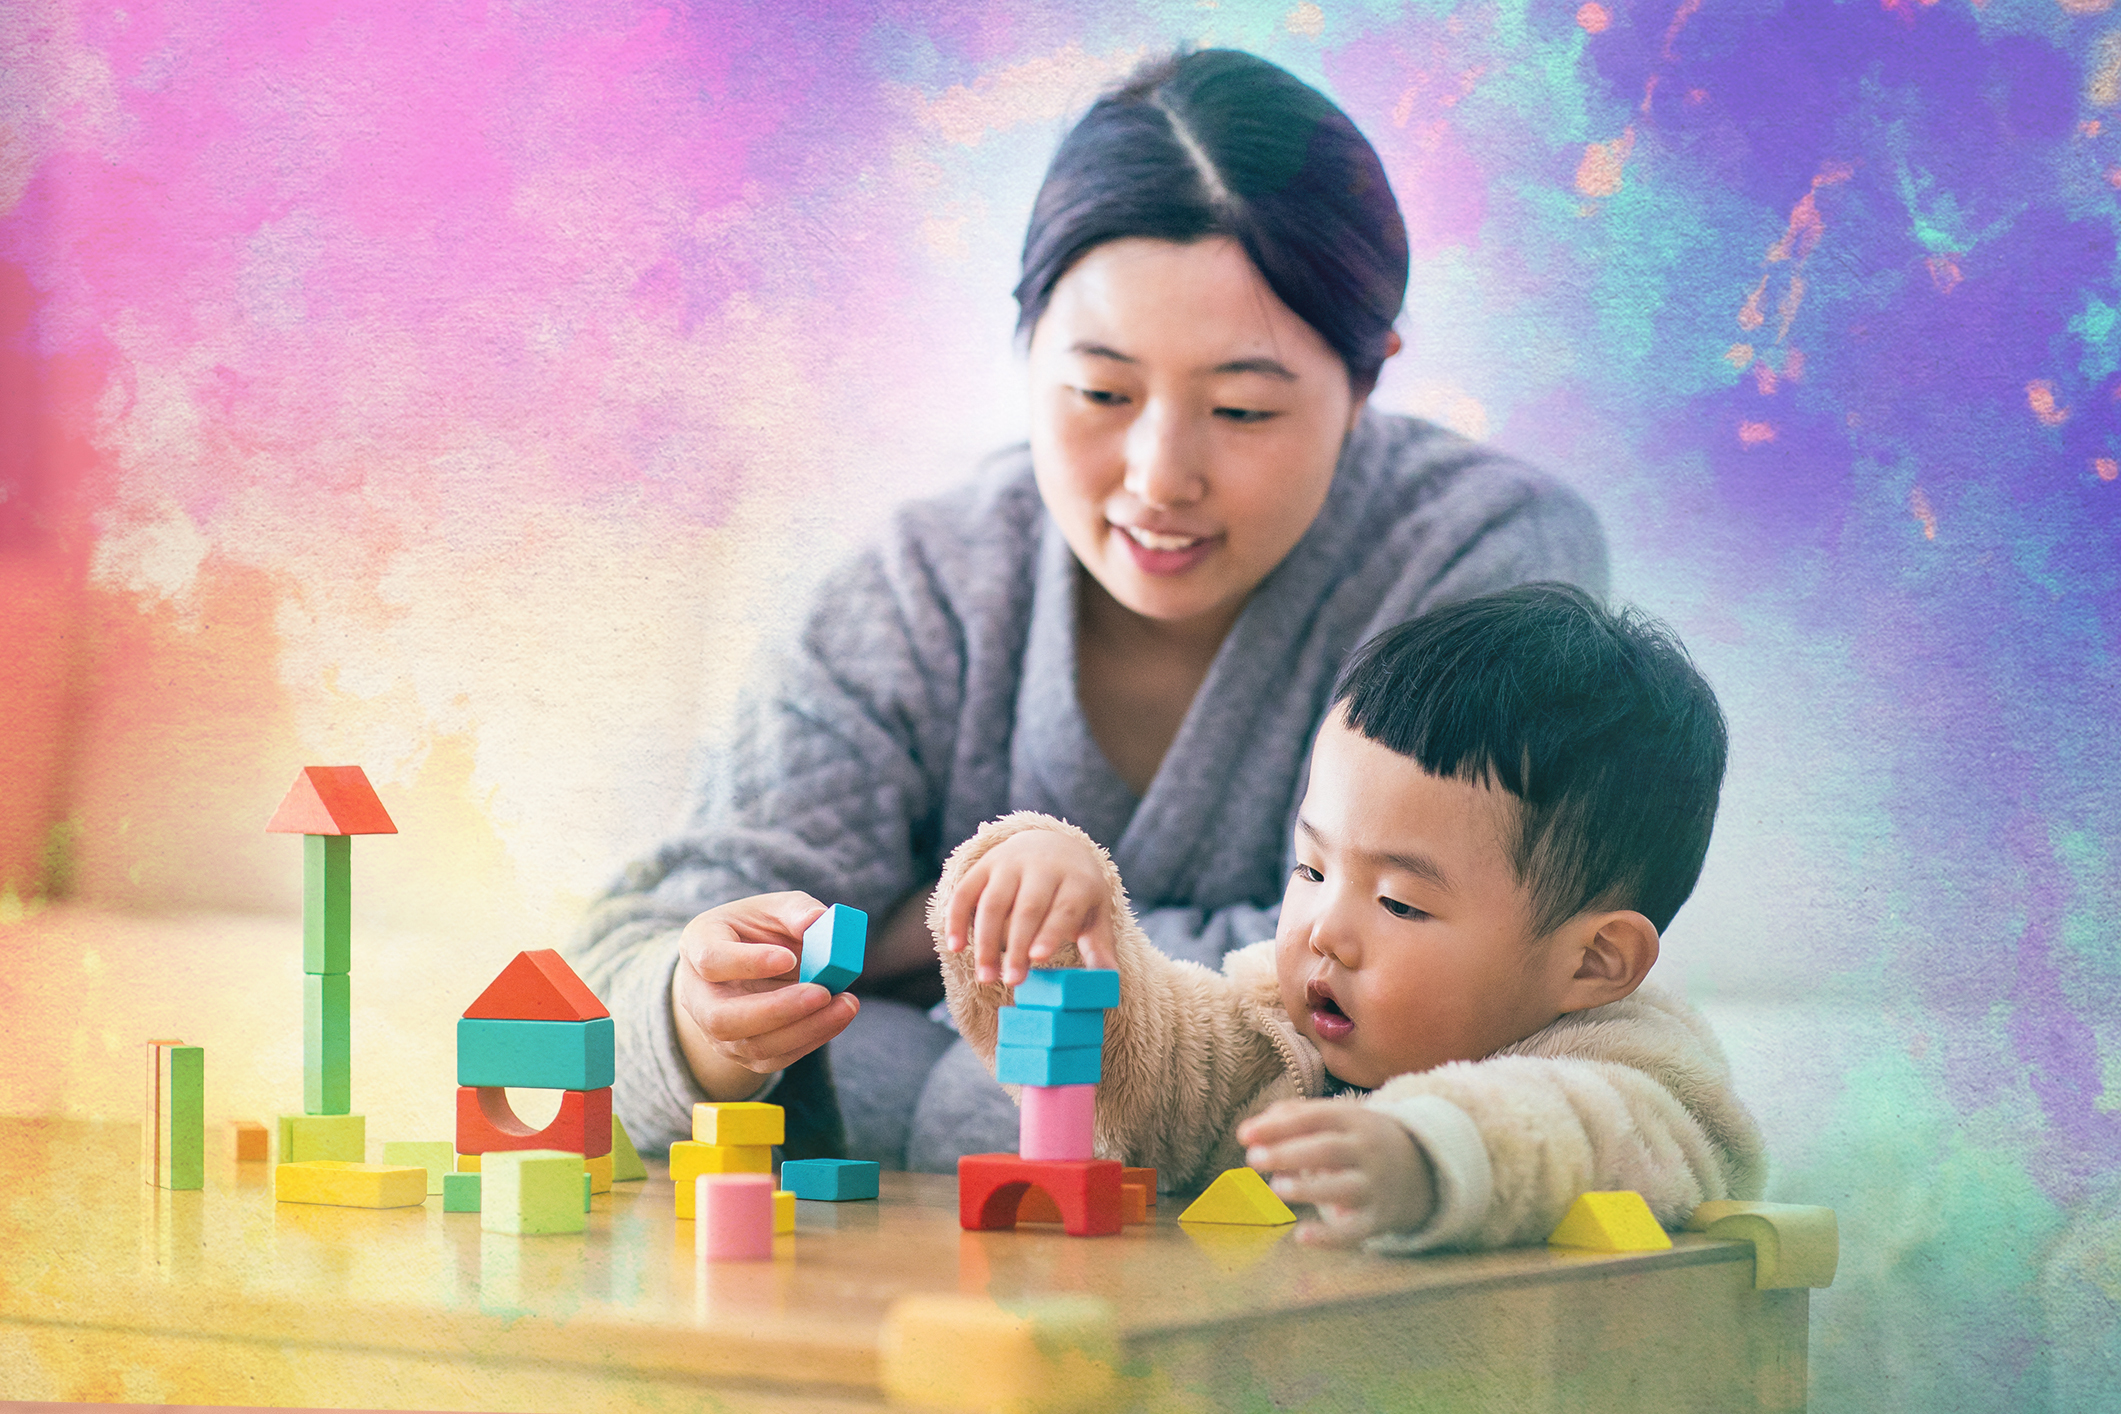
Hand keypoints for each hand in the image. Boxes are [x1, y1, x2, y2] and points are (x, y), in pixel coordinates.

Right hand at [670, 892, 859, 1101]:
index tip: (789, 958)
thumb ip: (796, 910)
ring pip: (753, 1045)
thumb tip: (820, 920)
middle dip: (777, 1009)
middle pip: (722, 1018)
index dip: (749, 962)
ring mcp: (716, 1031)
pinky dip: (811, 1040)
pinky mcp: (743, 1053)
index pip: (712, 961)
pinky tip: (837, 1018)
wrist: (747, 964)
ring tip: (845, 1004)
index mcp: (699, 945)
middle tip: (823, 992)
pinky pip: (775, 1059)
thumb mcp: (774, 907)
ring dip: (804, 1028)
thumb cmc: (759, 930)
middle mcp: (698, 994)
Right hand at [939, 829, 1118, 984]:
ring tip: (986, 976)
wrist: (1055, 844)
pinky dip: (957, 918)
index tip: (1038, 958)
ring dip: (985, 941)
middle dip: (1016, 946)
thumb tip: (1108, 985)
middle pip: (1027, 908)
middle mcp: (1043, 867)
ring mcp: (1010, 863)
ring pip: (993, 902)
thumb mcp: (1095, 913)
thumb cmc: (1077, 891)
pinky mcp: (985, 865)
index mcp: (1077, 880)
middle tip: (1012, 981)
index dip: (1051, 931)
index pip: (1064, 907)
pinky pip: (965, 891)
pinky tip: (956, 946)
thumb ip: (1099, 948)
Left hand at [1237, 1099, 1436, 1247]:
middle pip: (1328, 1150)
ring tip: (1276, 1189)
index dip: (1277, 1126)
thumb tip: (1254, 1129)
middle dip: (1290, 1153)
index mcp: (1352, 1120)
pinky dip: (1330, 1238)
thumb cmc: (1356, 1141)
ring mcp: (1374, 1186)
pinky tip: (1301, 1237)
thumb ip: (1294, 1118)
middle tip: (1253, 1159)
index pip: (1313, 1118)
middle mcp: (1366, 1151)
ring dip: (1310, 1188)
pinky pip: (1355, 1231)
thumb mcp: (1336, 1120)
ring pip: (1343, 1187)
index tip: (1243, 1135)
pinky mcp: (1378, 1219)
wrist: (1421, 1170)